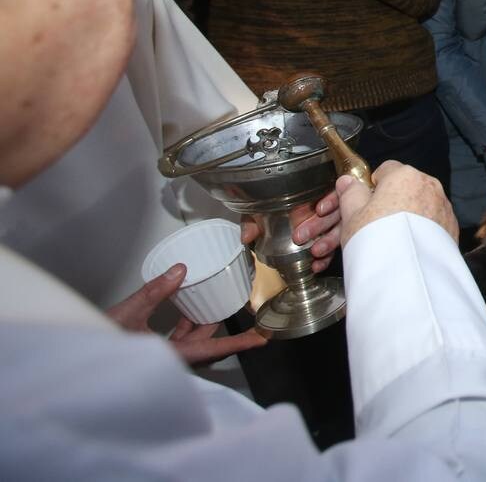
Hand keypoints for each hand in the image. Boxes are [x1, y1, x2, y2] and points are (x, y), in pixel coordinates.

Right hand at [106, 265, 265, 365]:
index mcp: (171, 357)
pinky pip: (178, 342)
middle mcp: (171, 362)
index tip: (262, 339)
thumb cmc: (99, 342)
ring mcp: (162, 360)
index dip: (239, 343)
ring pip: (192, 344)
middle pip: (207, 346)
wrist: (77, 360)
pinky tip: (184, 312)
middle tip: (243, 314)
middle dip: (225, 330)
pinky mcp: (151, 356)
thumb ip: (155, 292)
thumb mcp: (128, 313)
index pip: (213, 349)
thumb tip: (181, 269)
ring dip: (203, 326)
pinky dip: (185, 328)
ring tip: (215, 304)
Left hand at [241, 192, 341, 273]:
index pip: (333, 191)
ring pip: (340, 230)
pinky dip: (327, 258)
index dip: (330, 199)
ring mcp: (335, 223)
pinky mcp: (335, 240)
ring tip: (315, 252)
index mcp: (317, 193)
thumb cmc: (275, 210)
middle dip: (320, 224)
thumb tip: (247, 236)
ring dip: (329, 241)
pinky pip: (337, 248)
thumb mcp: (262, 210)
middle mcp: (330, 206)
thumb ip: (253, 220)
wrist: (277, 224)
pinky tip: (317, 265)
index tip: (319, 209)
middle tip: (301, 235)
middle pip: (337, 212)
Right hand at [337, 160, 459, 246]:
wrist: (408, 276)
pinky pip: (433, 223)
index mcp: (404, 176)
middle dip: (392, 201)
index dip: (373, 186)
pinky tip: (408, 246)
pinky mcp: (451, 228)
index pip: (386, 170)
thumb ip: (351, 194)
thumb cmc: (379, 242)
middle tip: (377, 224)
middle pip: (406, 187)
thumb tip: (348, 183)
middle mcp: (429, 186)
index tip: (367, 202)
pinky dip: (422, 231)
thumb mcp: (353, 216)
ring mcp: (443, 207)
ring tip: (393, 239)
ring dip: (409, 216)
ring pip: (421, 205)